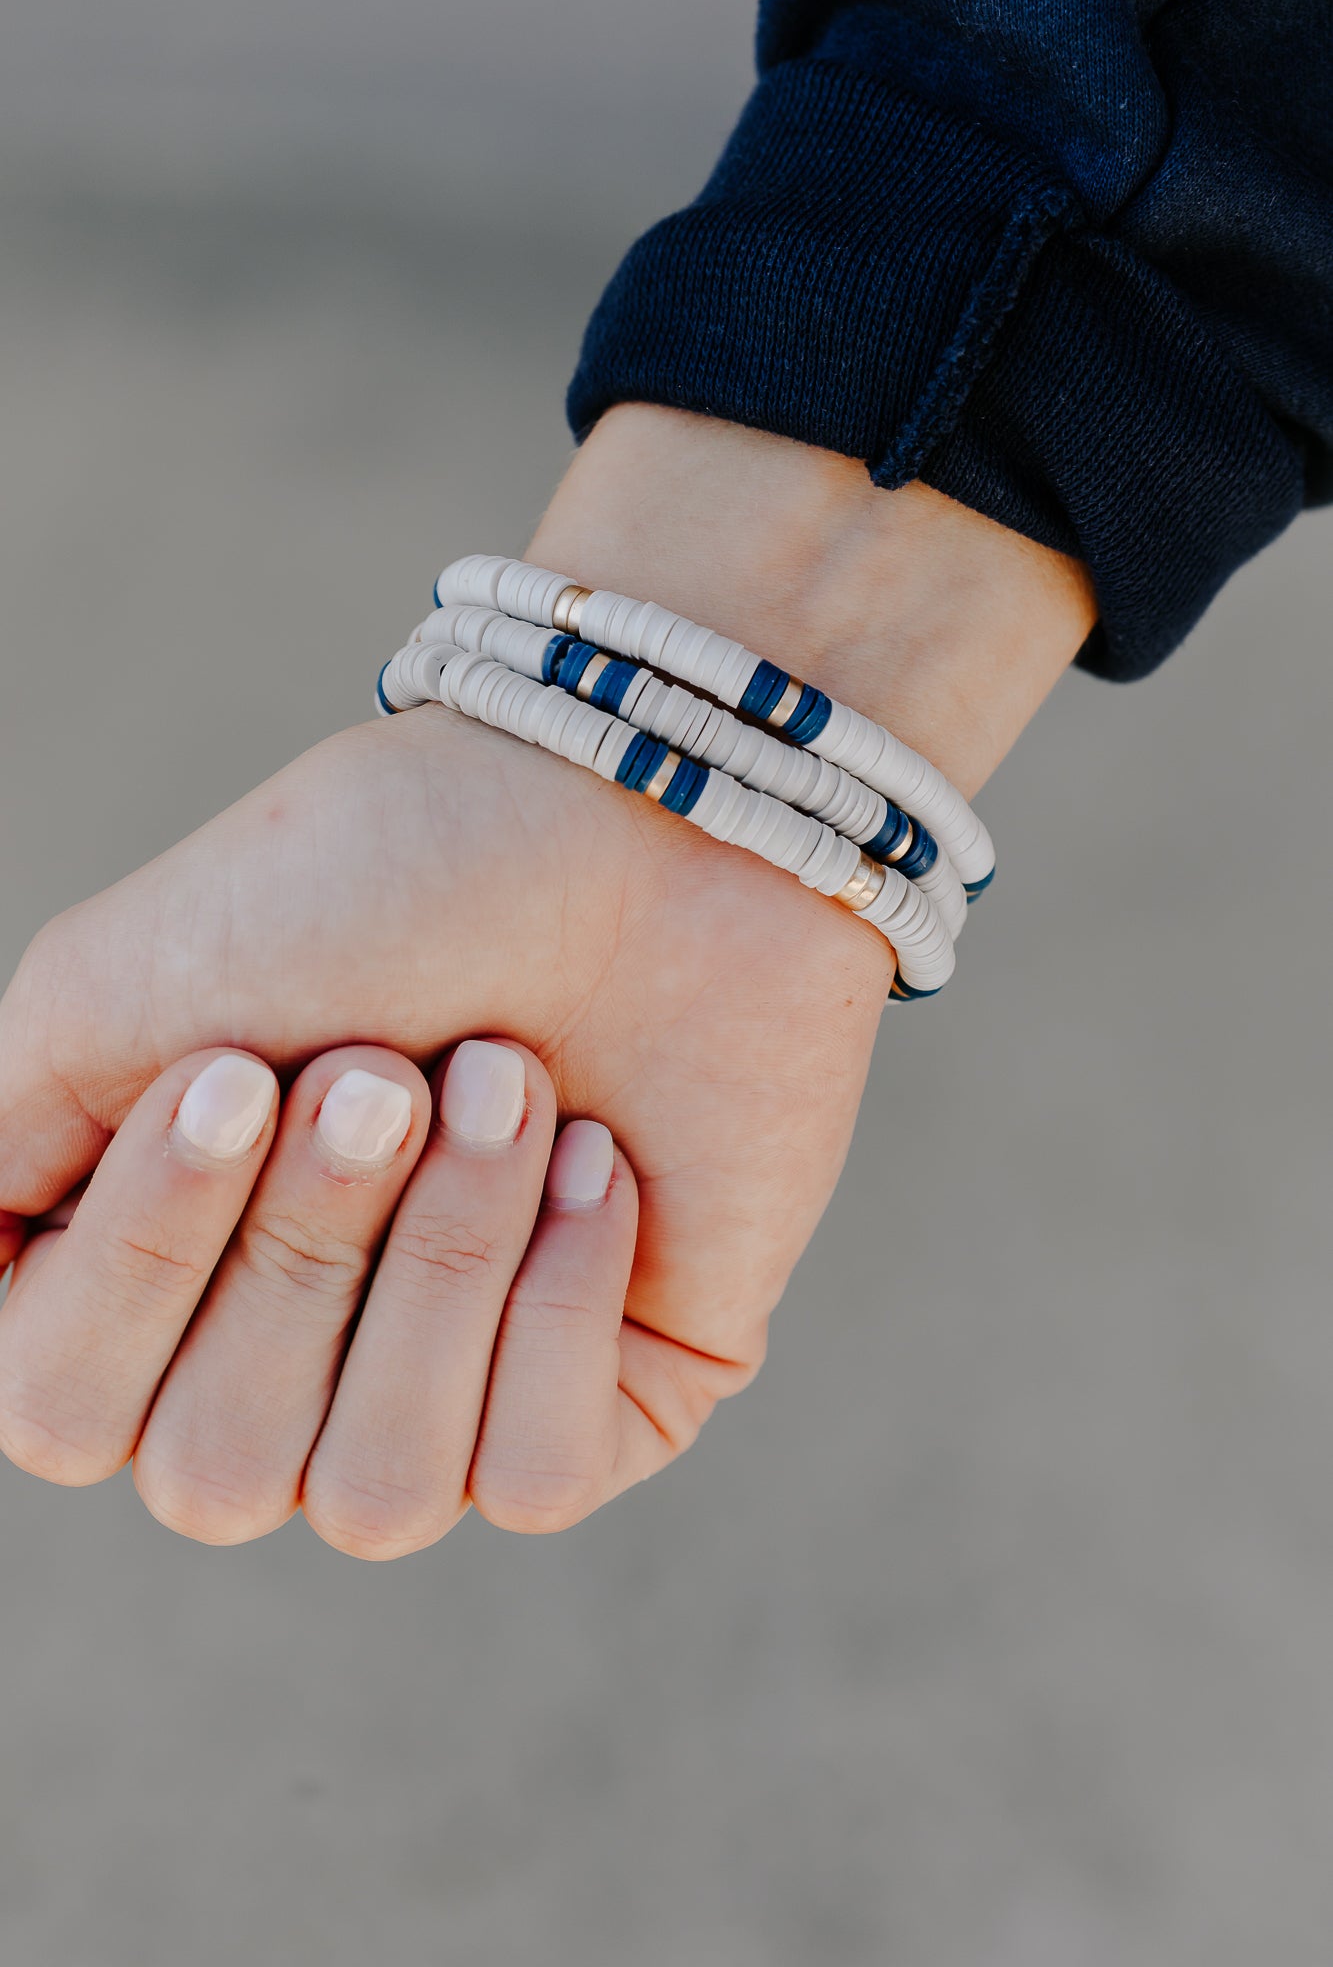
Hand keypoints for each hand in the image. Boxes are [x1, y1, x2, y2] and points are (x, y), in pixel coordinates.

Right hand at [0, 407, 1095, 1553]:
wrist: (645, 822)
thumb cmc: (380, 882)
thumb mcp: (119, 988)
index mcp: (153, 1278)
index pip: (59, 1411)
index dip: (148, 1257)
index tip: (237, 1071)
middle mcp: (287, 1370)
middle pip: (215, 1472)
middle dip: (309, 1244)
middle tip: (391, 1068)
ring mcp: (447, 1399)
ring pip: (379, 1497)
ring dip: (443, 1261)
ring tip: (511, 1086)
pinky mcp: (605, 1407)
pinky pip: (538, 1476)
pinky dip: (562, 1301)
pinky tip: (601, 1164)